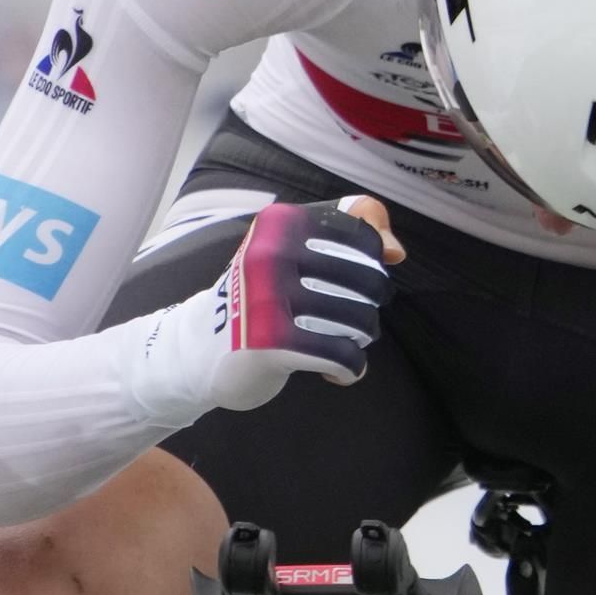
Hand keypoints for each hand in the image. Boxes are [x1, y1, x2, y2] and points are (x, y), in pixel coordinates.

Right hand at [127, 197, 404, 423]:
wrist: (197, 349)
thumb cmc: (261, 295)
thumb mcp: (294, 249)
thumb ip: (354, 228)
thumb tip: (397, 250)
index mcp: (280, 222)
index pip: (363, 232)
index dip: (375, 261)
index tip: (358, 279)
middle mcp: (272, 253)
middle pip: (370, 278)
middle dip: (372, 305)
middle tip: (354, 317)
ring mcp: (269, 299)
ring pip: (361, 319)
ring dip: (361, 337)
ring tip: (344, 342)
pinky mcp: (272, 344)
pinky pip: (342, 355)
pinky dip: (350, 368)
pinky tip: (337, 372)